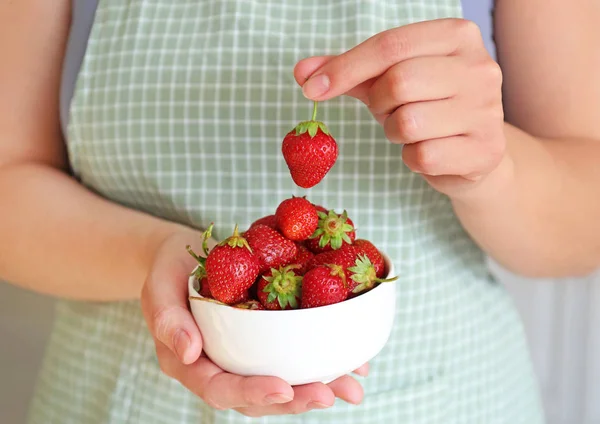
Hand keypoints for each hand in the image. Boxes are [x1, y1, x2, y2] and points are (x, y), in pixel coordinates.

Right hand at [140, 229, 365, 416]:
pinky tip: (352, 361)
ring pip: (280, 381)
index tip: (283, 389)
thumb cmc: (168, 270)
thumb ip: (167, 318)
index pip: (219, 388)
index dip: (251, 393)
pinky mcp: (261, 341)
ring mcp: (242, 357)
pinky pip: (290, 357)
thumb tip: (188, 353)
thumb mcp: (159, 285)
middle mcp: (219, 367)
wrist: (182, 257)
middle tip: (330, 394)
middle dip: (296, 399)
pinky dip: (321, 360)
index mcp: (190, 363)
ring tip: (353, 387)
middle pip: (257, 396)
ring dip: (317, 386)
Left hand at [294, 18, 507, 198]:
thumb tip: (301, 71)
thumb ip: (349, 72)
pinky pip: (423, 156)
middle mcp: (480, 68)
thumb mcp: (389, 81)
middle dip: (379, 103)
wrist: (475, 150)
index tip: (310, 87)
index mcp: (457, 36)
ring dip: (395, 132)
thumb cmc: (428, 106)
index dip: (344, 68)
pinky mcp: (486, 150)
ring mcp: (487, 110)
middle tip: (387, 111)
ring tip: (412, 130)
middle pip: (398, 82)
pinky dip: (412, 159)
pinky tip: (428, 152)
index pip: (390, 45)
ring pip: (408, 122)